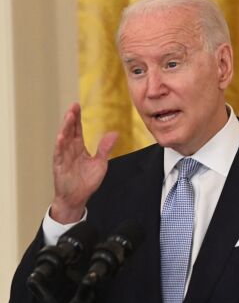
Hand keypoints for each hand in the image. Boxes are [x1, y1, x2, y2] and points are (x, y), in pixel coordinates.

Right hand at [50, 103, 117, 223]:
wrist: (78, 197)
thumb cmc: (87, 181)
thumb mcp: (100, 163)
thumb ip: (105, 148)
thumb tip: (114, 134)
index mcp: (79, 147)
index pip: (77, 129)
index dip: (77, 118)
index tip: (77, 105)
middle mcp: (70, 150)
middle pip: (69, 131)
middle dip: (71, 119)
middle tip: (73, 106)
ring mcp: (63, 157)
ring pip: (64, 140)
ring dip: (65, 128)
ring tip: (69, 117)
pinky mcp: (60, 166)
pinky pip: (59, 154)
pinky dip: (60, 145)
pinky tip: (61, 137)